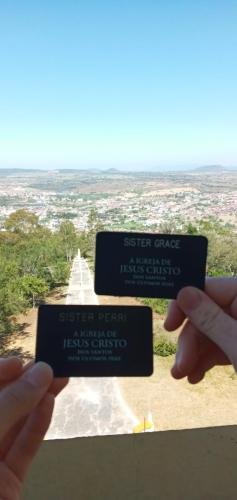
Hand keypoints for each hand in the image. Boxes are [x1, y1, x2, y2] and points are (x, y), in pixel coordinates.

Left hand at [0, 358, 67, 499]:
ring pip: (14, 424)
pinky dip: (38, 426)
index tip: (24, 360)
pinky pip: (23, 448)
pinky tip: (50, 404)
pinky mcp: (6, 482)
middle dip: (24, 383)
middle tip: (52, 365)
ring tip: (61, 378)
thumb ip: (10, 403)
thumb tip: (39, 371)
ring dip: (37, 400)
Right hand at [164, 277, 236, 382]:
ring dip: (192, 353)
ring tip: (183, 375)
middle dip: (189, 341)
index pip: (207, 288)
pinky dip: (205, 359)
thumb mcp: (236, 344)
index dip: (184, 305)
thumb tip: (183, 292)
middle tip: (180, 366)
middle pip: (205, 314)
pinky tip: (195, 375)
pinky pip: (219, 345)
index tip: (169, 326)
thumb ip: (210, 318)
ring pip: (209, 332)